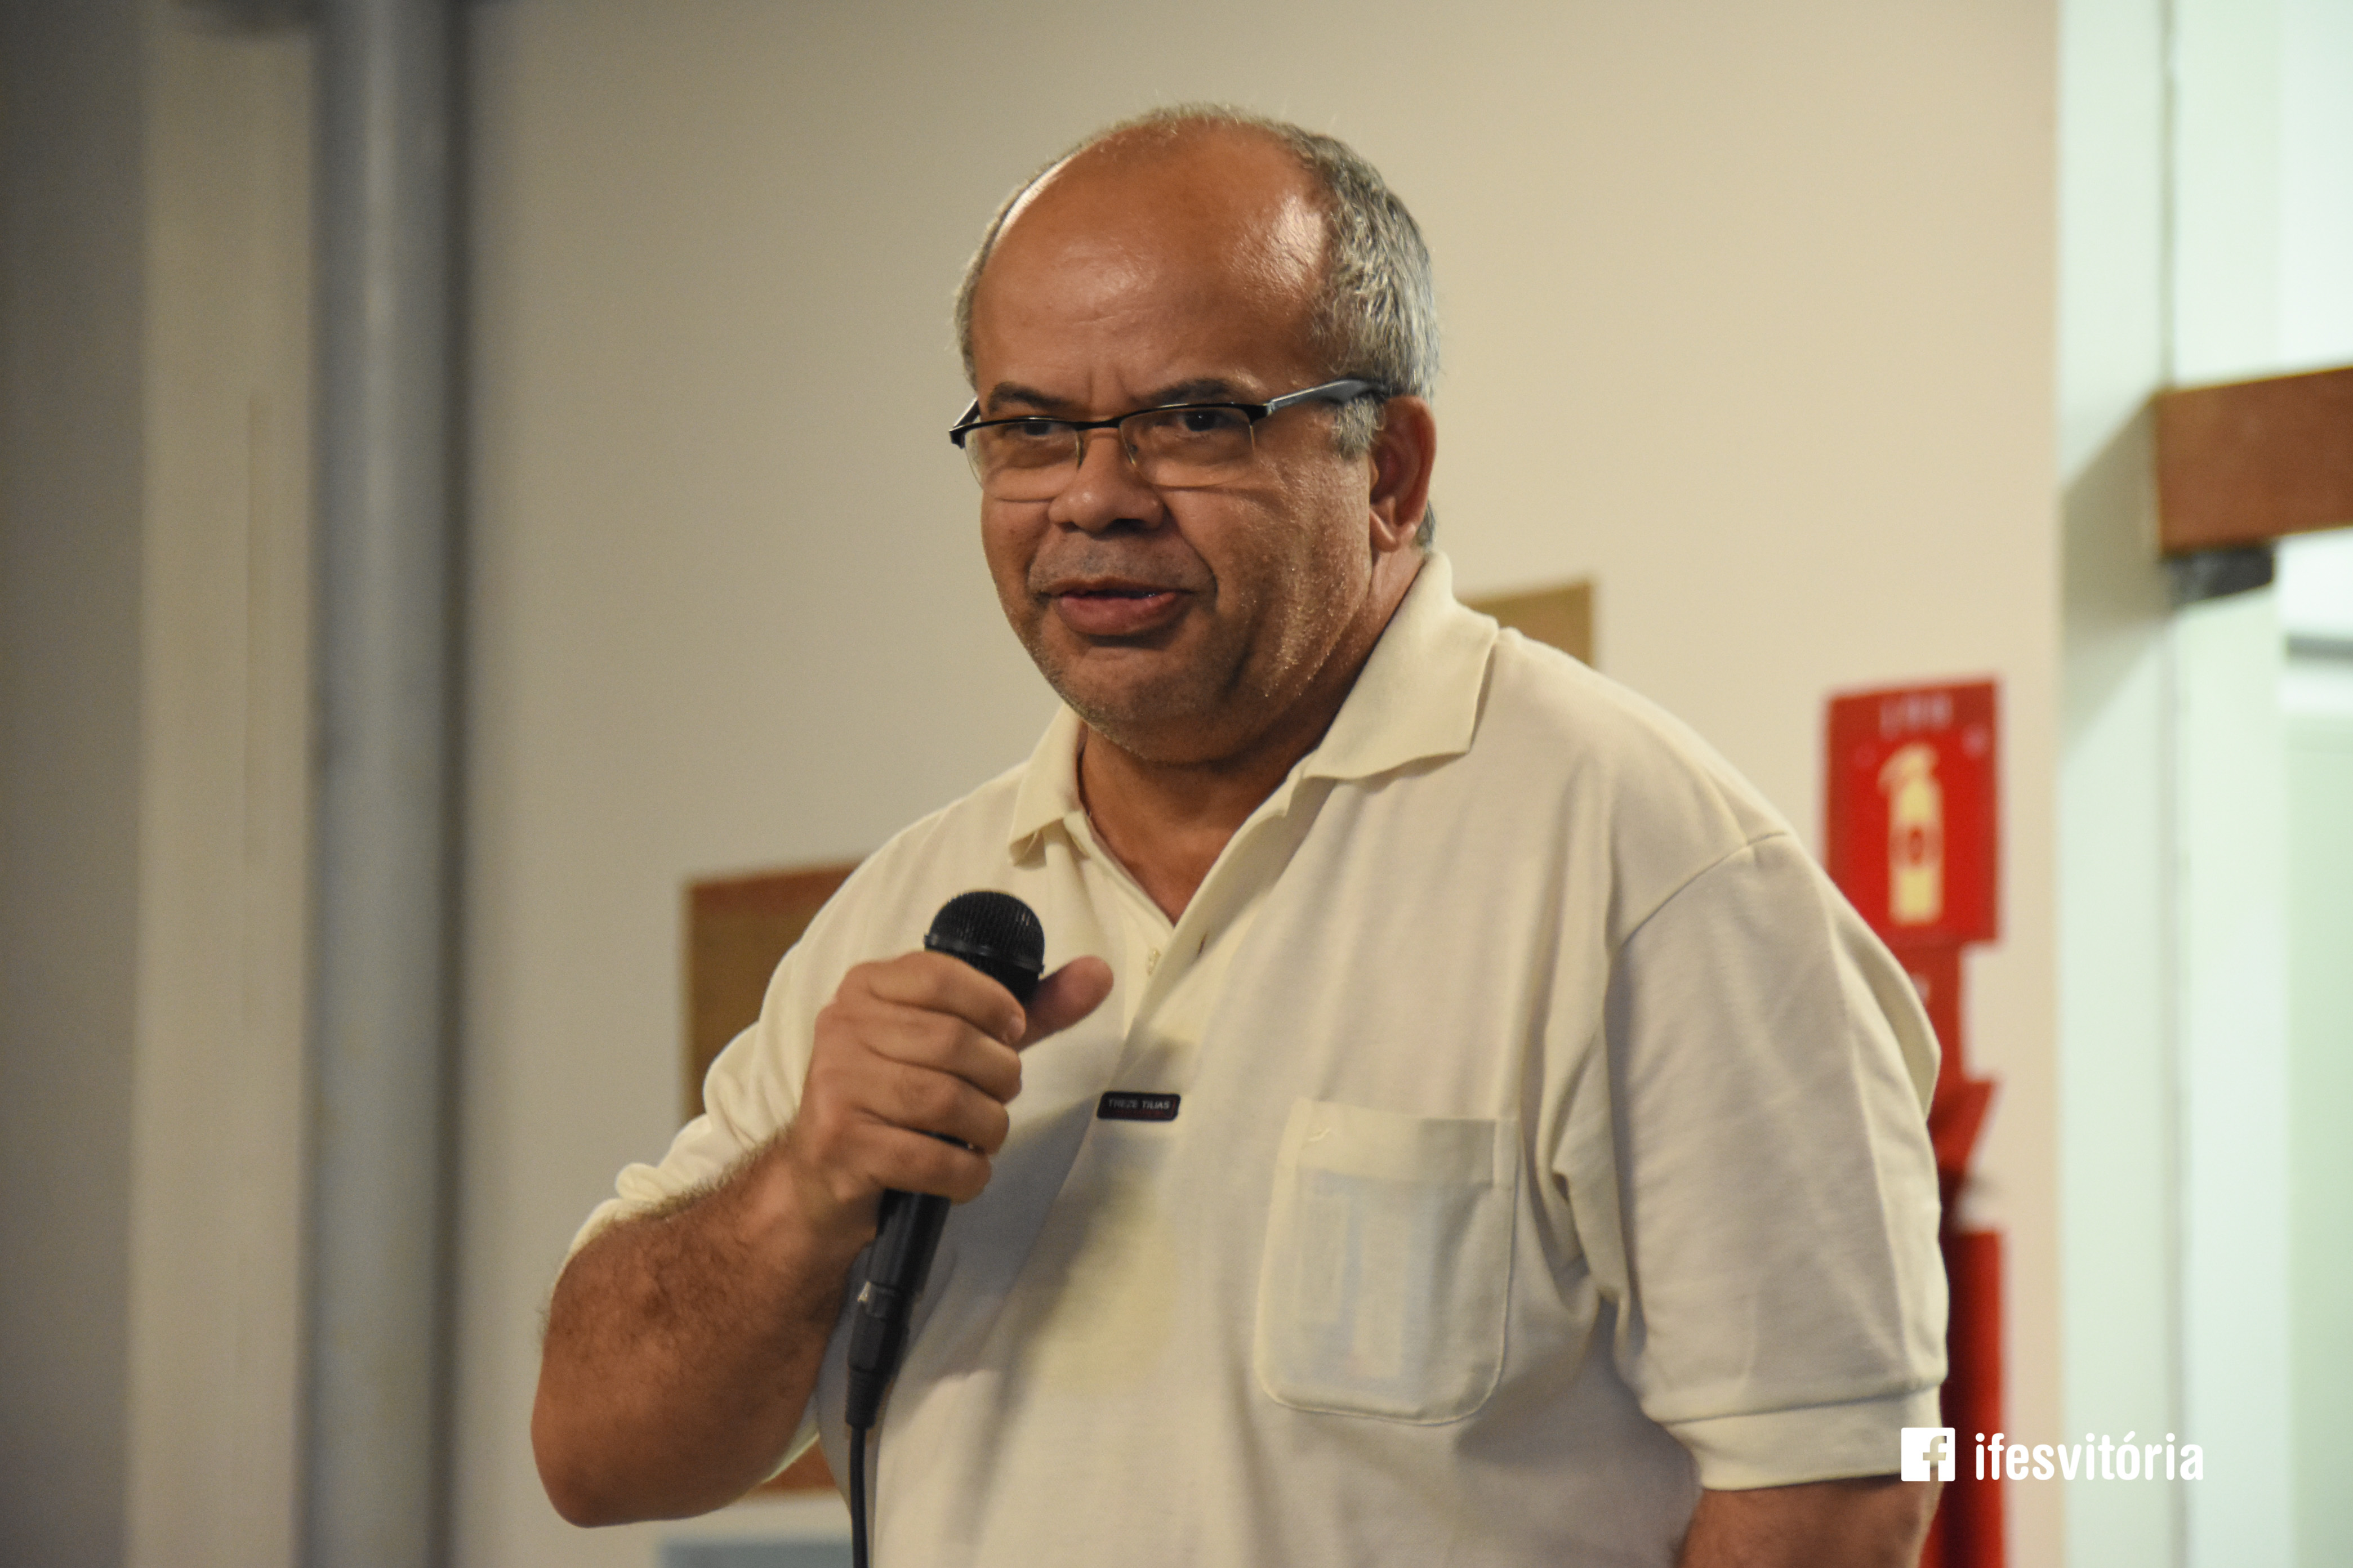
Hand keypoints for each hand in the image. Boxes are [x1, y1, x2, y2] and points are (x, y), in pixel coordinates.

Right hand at [777, 950, 1113, 1243]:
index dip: (993, 1006)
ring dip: (988, 1127)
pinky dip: (966, 1173)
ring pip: (946, 1100)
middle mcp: (842, 1027)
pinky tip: (964, 1172)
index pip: (940, 975)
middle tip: (1000, 1095)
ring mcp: (835, 1086)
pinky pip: (931, 1157)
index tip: (1012, 1034)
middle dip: (999, 1077)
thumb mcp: (958, 1045)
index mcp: (866, 988)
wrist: (822, 1180)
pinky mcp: (841, 1144)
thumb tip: (1099, 973)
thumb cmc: (899, 1102)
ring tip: (984, 1134)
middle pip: (953, 1042)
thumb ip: (1028, 1012)